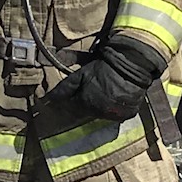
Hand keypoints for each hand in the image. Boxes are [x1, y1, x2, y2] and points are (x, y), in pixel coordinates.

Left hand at [51, 35, 167, 120]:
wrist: (131, 65)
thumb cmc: (103, 68)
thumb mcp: (81, 74)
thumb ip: (65, 88)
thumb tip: (49, 99)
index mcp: (85, 104)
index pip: (71, 110)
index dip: (70, 101)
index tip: (73, 94)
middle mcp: (98, 114)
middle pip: (87, 113)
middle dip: (85, 104)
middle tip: (91, 91)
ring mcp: (114, 116)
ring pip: (102, 114)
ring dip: (100, 107)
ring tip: (103, 93)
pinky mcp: (127, 115)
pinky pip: (117, 115)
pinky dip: (115, 109)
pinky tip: (115, 98)